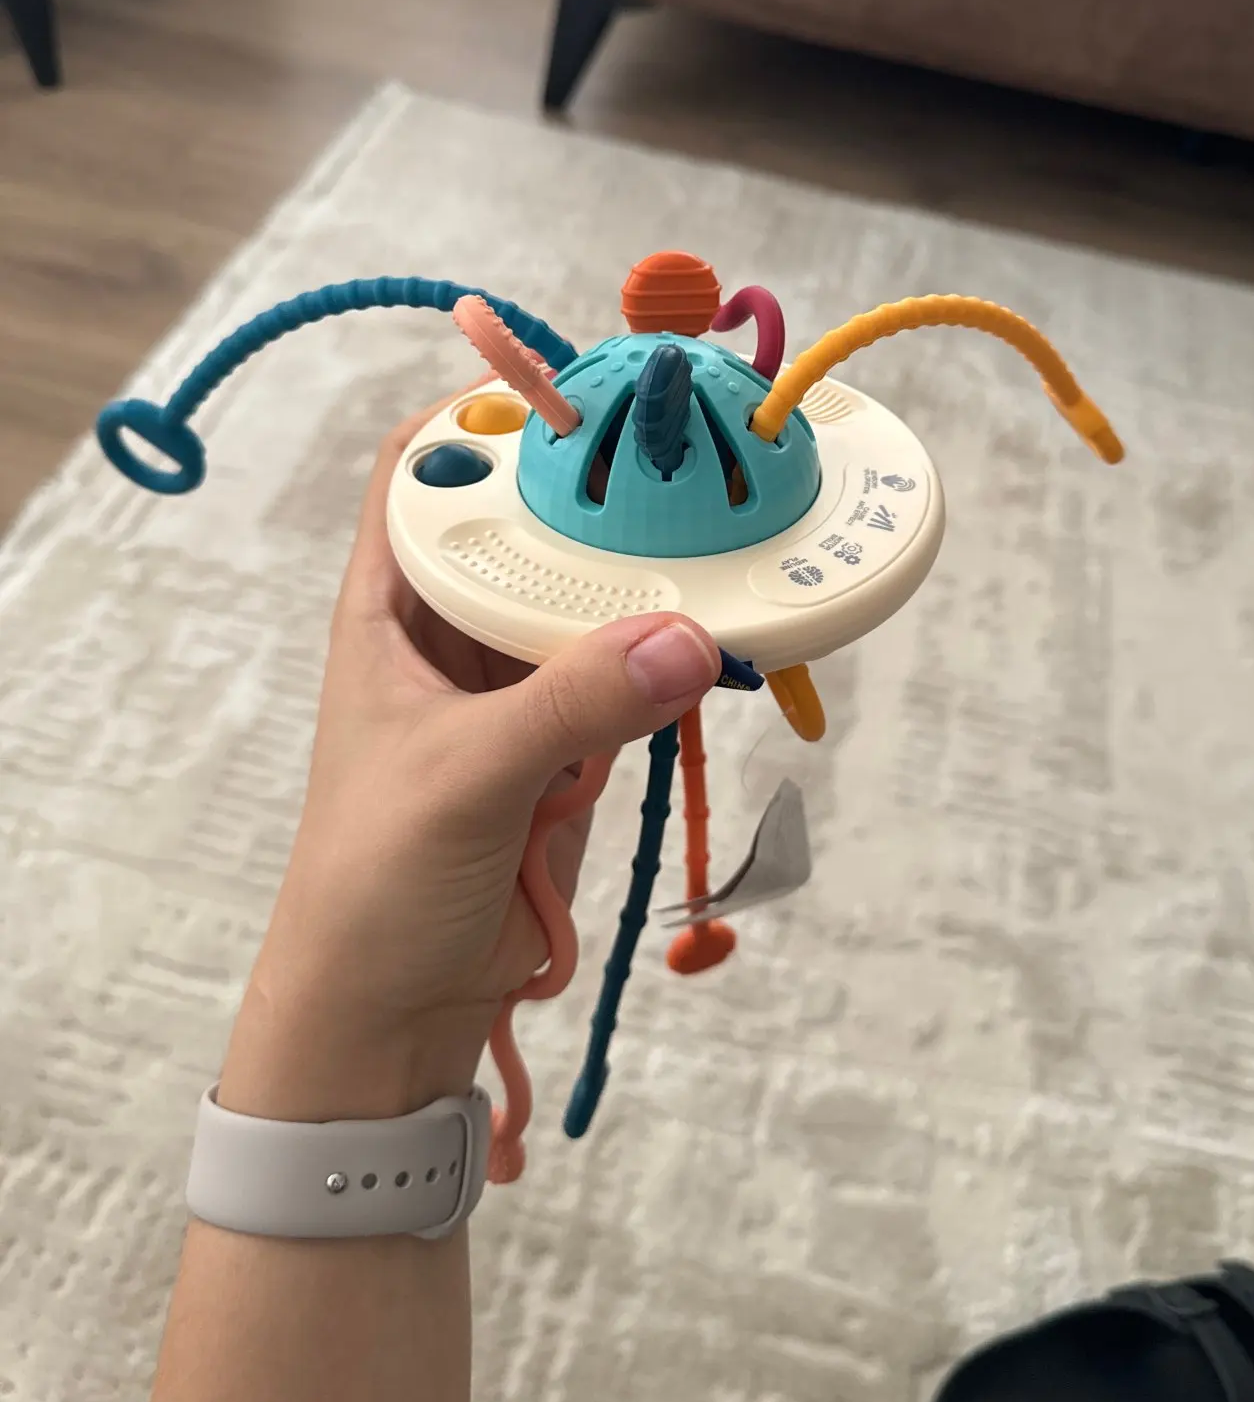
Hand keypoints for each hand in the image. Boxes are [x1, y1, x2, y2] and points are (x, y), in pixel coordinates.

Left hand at [218, 393, 720, 1122]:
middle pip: (529, 528)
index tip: (571, 385)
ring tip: (726, 516)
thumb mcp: (464, 778)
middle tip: (683, 445)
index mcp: (391, 612)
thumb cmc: (377, 881)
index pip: (425, 476)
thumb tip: (689, 637)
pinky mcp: (571, 749)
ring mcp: (517, 691)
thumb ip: (572, 705)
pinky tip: (728, 622)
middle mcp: (453, 635)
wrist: (390, 1016)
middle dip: (597, 490)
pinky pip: (632, 680)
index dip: (481, 417)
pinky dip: (676, 657)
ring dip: (648, 574)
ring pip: (591, 601)